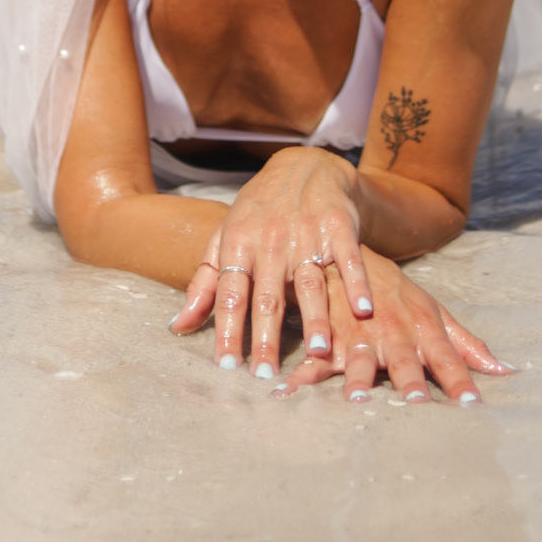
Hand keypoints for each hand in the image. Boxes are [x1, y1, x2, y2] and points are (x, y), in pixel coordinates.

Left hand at [167, 147, 372, 375]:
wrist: (303, 165)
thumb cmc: (258, 211)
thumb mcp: (226, 237)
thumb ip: (204, 283)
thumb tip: (177, 327)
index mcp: (239, 244)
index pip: (230, 293)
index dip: (227, 329)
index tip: (226, 366)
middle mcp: (271, 240)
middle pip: (268, 295)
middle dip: (266, 337)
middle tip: (265, 375)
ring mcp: (307, 233)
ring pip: (310, 282)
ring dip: (315, 317)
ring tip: (318, 352)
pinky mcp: (339, 227)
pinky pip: (349, 259)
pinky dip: (358, 283)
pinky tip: (364, 309)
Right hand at [275, 252, 512, 403]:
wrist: (348, 257)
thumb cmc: (397, 294)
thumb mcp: (434, 312)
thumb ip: (466, 344)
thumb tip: (504, 371)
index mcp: (422, 326)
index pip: (447, 357)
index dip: (459, 381)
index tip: (473, 406)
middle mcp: (391, 331)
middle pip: (404, 358)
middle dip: (410, 381)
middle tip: (416, 405)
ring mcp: (358, 334)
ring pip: (359, 359)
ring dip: (358, 379)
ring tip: (357, 401)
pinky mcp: (328, 338)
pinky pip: (313, 360)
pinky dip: (300, 377)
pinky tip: (287, 393)